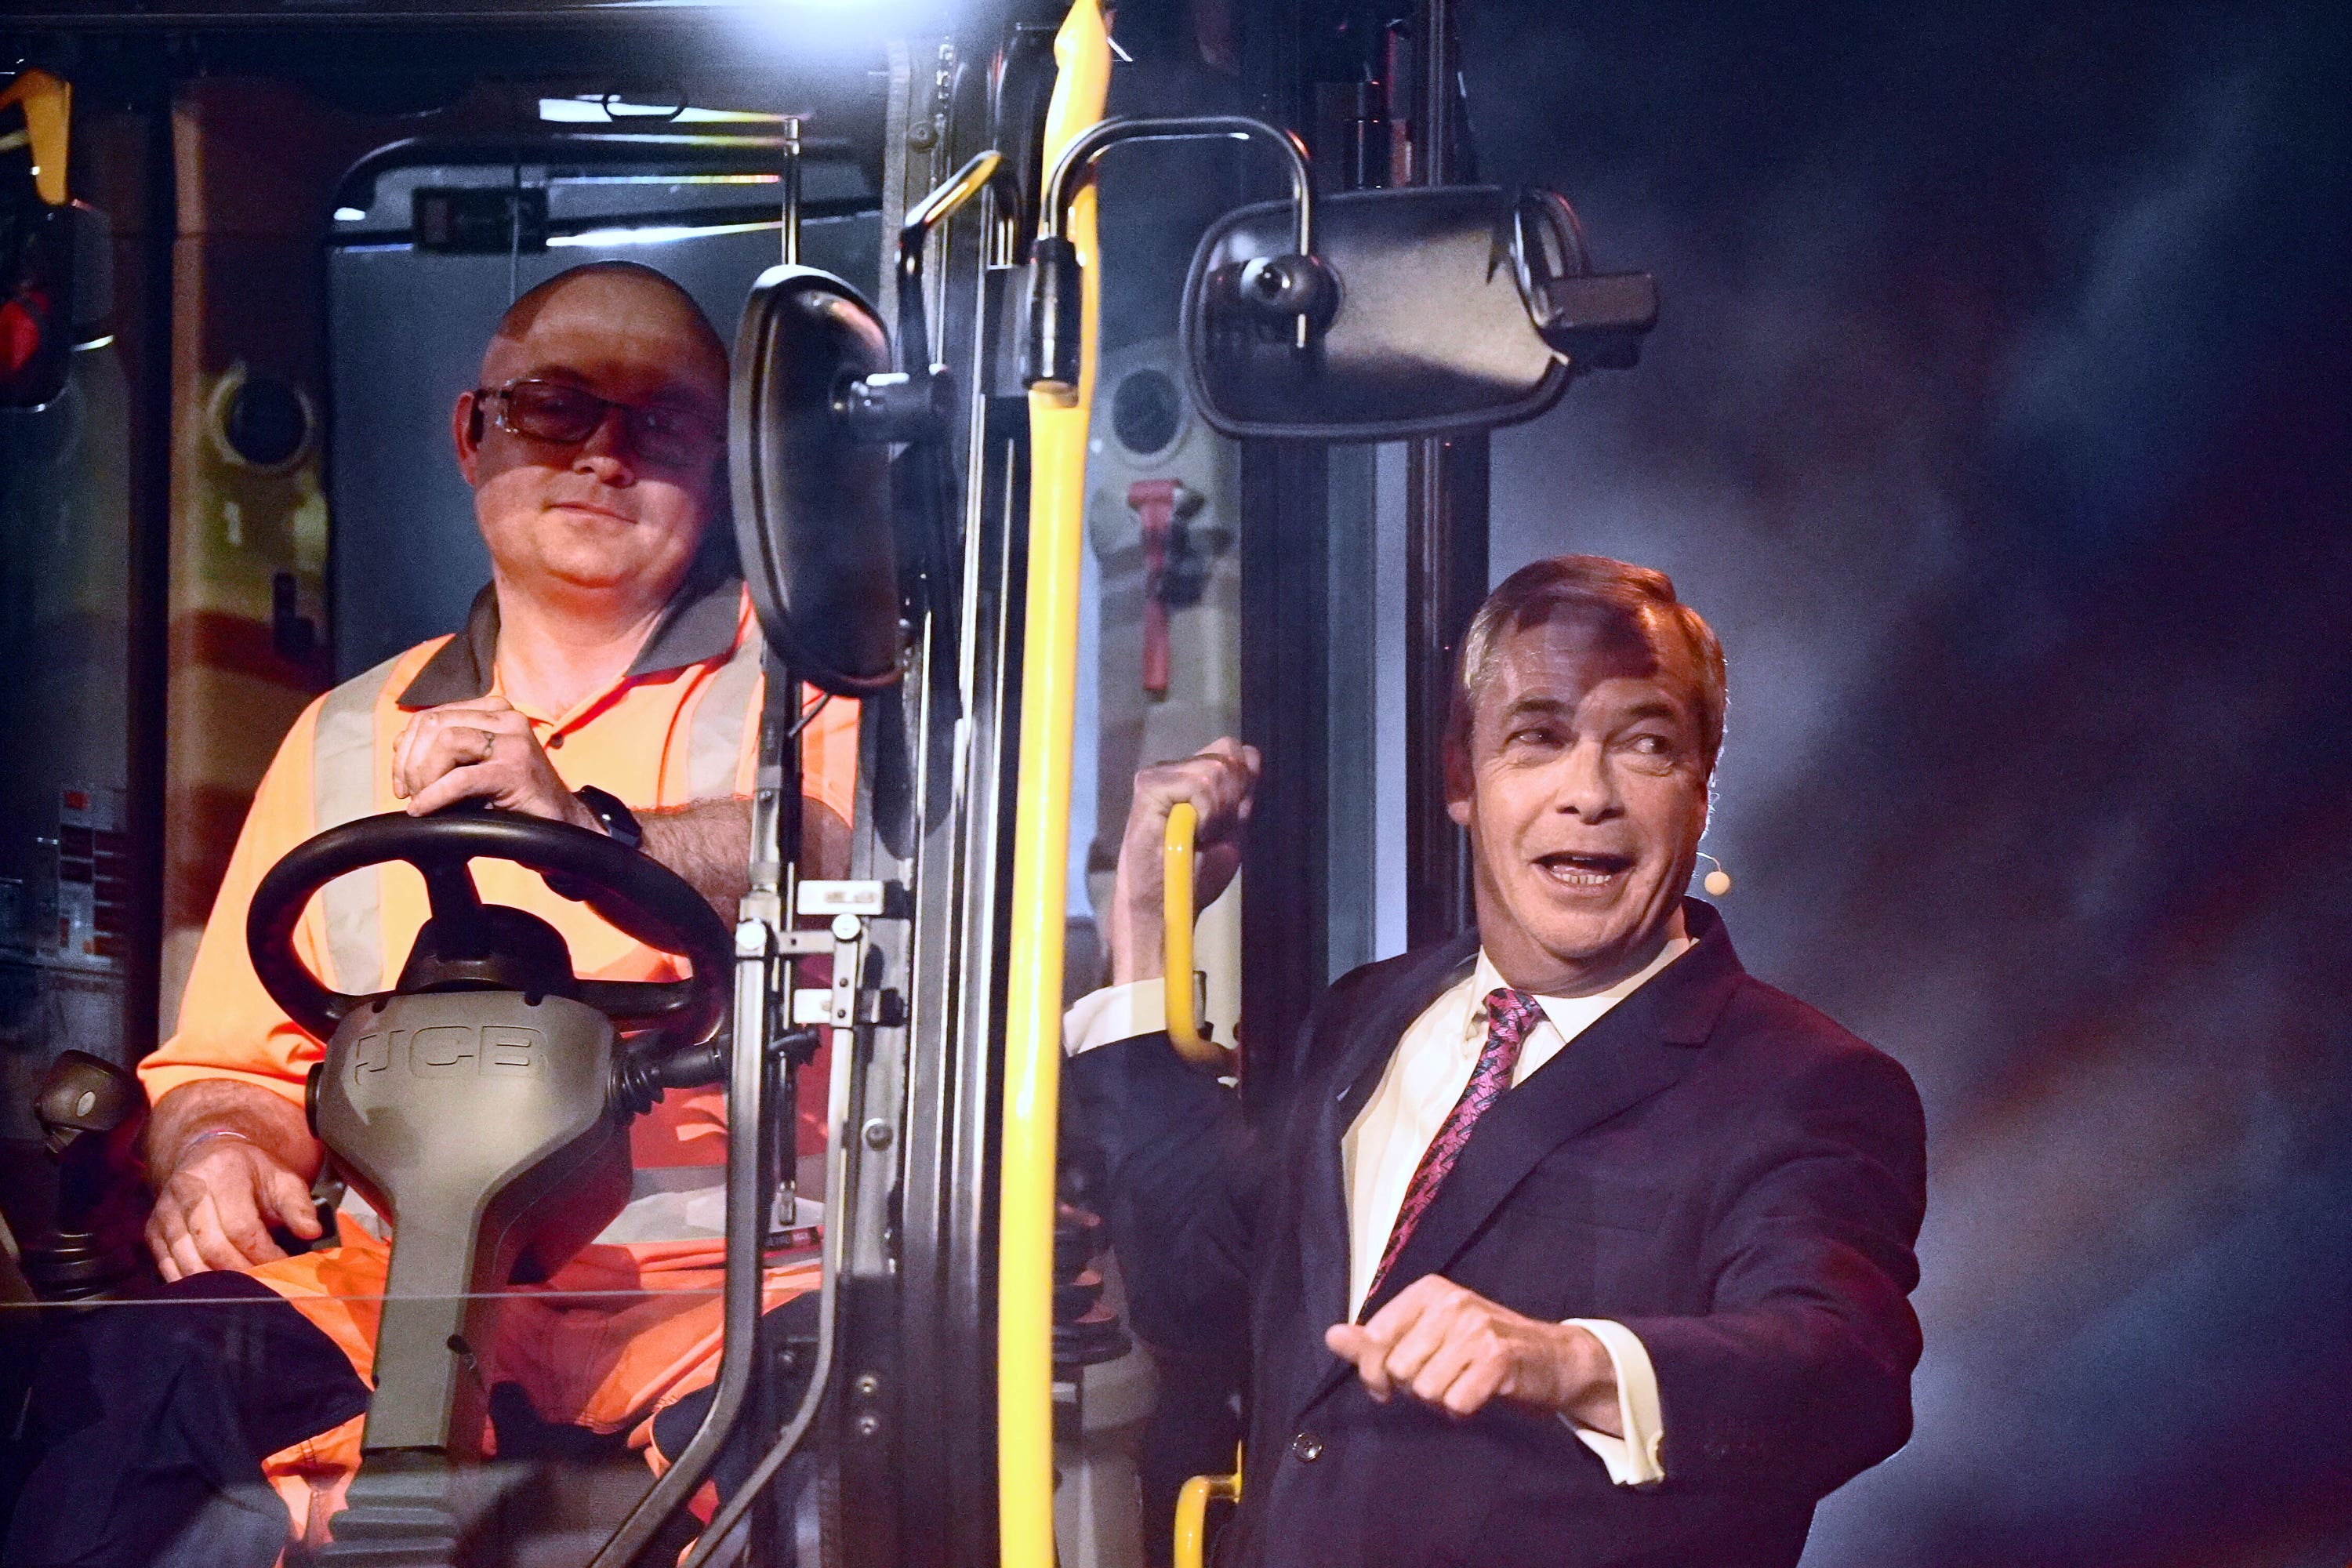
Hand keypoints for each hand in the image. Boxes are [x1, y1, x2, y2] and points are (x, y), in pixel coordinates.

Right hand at [146, 1133, 322, 1281]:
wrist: (208, 1156)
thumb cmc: (251, 1173)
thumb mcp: (281, 1179)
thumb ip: (298, 1206)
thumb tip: (312, 1233)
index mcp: (223, 1172)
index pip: (241, 1226)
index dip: (263, 1253)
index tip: (283, 1267)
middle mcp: (187, 1190)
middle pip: (213, 1247)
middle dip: (242, 1271)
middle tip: (265, 1284)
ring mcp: (165, 1211)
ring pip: (188, 1261)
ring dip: (216, 1284)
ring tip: (243, 1291)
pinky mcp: (152, 1230)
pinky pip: (168, 1266)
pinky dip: (191, 1283)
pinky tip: (213, 1291)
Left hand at [390, 697, 597, 826]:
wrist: (561, 827)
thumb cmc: (514, 799)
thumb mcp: (475, 766)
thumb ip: (444, 750)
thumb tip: (401, 744)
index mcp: (495, 711)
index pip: (432, 715)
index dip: (406, 748)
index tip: (402, 782)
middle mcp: (507, 718)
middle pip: (434, 724)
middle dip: (410, 762)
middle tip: (409, 793)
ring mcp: (514, 741)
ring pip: (445, 742)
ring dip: (423, 776)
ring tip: (422, 800)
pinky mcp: (516, 771)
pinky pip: (460, 778)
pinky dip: (434, 796)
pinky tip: (424, 810)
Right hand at [1104, 737, 1260, 984]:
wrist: (1168, 905)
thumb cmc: (1195, 875)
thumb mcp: (1231, 830)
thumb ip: (1242, 794)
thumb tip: (1252, 755)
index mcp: (1194, 777)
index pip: (1235, 751)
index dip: (1243, 781)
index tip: (1229, 820)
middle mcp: (1176, 769)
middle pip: (1227, 754)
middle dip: (1232, 798)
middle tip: (1210, 832)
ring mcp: (1160, 775)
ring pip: (1214, 769)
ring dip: (1217, 810)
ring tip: (1198, 835)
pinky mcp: (1149, 785)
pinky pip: (1198, 783)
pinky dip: (1205, 812)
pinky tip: (1191, 832)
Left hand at [1324, 1275, 1618, 1428]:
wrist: (1554, 1358)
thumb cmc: (1482, 1348)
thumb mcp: (1428, 1334)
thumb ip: (1378, 1338)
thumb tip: (1332, 1336)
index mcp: (1428, 1291)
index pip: (1374, 1337)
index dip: (1373, 1372)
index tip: (1386, 1386)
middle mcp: (1451, 1302)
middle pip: (1398, 1369)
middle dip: (1415, 1387)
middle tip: (1442, 1380)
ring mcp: (1477, 1329)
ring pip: (1425, 1389)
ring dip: (1440, 1400)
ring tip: (1461, 1386)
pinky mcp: (1499, 1359)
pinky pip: (1455, 1402)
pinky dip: (1463, 1410)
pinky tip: (1478, 1397)